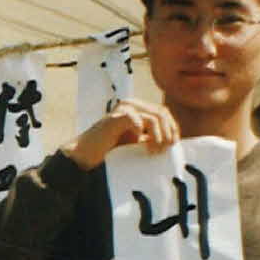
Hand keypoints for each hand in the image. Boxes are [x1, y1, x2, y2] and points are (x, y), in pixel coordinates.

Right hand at [62, 98, 180, 169]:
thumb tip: (172, 142)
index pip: (163, 112)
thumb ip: (151, 137)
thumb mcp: (136, 142)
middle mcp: (131, 105)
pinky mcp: (115, 118)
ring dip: (158, 135)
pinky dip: (141, 130)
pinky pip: (135, 119)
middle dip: (168, 132)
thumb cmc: (110, 150)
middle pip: (161, 112)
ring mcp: (123, 110)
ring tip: (154, 150)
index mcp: (138, 108)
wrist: (87, 154)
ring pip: (153, 117)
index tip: (173, 144)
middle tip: (164, 149)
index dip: (172, 127)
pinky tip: (139, 141)